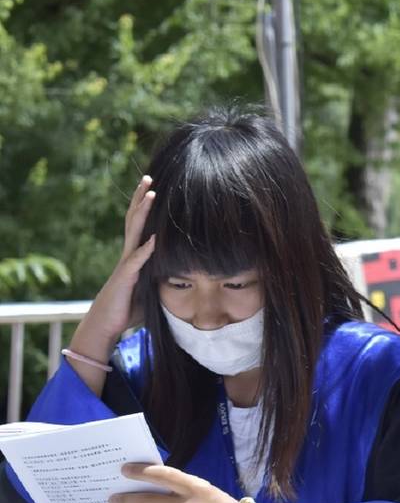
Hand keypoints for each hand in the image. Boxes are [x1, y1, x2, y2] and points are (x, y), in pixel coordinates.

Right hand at [67, 177, 156, 392]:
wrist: (106, 325)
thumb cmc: (129, 309)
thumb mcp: (153, 290)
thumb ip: (166, 279)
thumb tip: (190, 277)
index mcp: (135, 256)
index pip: (141, 225)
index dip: (146, 207)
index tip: (156, 187)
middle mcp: (129, 255)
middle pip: (134, 220)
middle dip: (141, 198)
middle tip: (148, 177)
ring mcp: (126, 265)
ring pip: (134, 233)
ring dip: (143, 213)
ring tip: (151, 193)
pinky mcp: (124, 279)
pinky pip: (136, 261)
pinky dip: (146, 249)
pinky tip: (155, 238)